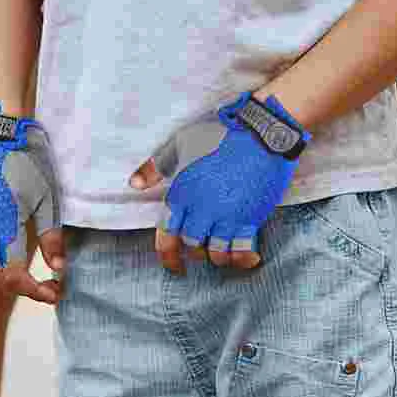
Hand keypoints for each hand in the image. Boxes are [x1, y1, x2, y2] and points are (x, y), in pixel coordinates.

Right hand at [0, 105, 64, 303]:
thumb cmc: (27, 163)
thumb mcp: (47, 199)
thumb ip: (51, 237)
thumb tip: (58, 269)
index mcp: (4, 223)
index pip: (15, 275)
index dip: (36, 290)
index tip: (54, 291)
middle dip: (20, 287)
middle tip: (43, 284)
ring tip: (22, 271)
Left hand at [128, 93, 309, 274]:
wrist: (261, 133)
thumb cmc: (218, 135)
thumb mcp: (179, 144)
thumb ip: (155, 167)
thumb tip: (135, 184)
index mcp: (182, 194)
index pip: (167, 235)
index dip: (168, 254)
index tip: (173, 264)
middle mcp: (202, 209)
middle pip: (192, 244)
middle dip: (193, 251)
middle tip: (198, 252)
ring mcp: (227, 216)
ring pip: (216, 252)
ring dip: (216, 255)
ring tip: (219, 251)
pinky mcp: (250, 218)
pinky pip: (243, 249)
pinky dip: (241, 259)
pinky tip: (244, 259)